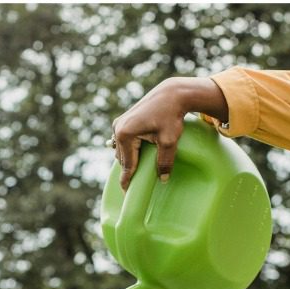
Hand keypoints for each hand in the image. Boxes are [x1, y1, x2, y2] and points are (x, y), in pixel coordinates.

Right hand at [111, 77, 228, 190]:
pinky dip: (129, 149)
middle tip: (133, 185)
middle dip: (129, 170)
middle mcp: (118, 129)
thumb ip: (164, 162)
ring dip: (129, 160)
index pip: (127, 164)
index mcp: (125, 135)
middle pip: (123, 158)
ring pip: (122, 150)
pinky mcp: (122, 120)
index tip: (127, 194)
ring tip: (136, 171)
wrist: (172, 93)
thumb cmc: (171, 116)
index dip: (127, 180)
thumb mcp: (170, 141)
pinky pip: (123, 141)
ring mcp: (118, 124)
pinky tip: (137, 155)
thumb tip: (162, 179)